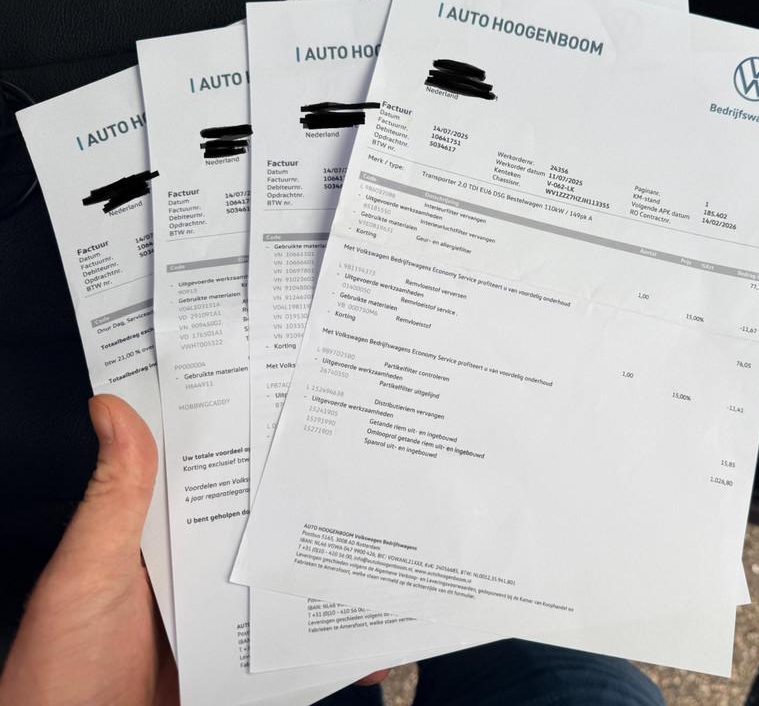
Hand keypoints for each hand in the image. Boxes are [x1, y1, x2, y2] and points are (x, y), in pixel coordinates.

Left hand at [0, 395, 387, 704]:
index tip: (301, 400)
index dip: (254, 437)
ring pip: (288, 586)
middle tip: (369, 472)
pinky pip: (294, 649)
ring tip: (386, 553)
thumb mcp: (87, 572)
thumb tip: (113, 409)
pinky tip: (367, 646)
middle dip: (317, 504)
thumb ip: (112, 500)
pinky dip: (333, 648)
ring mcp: (222, 619)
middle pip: (267, 525)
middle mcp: (197, 570)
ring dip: (336, 578)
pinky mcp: (239, 665)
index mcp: (161, 535)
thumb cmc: (61, 667)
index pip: (213, 470)